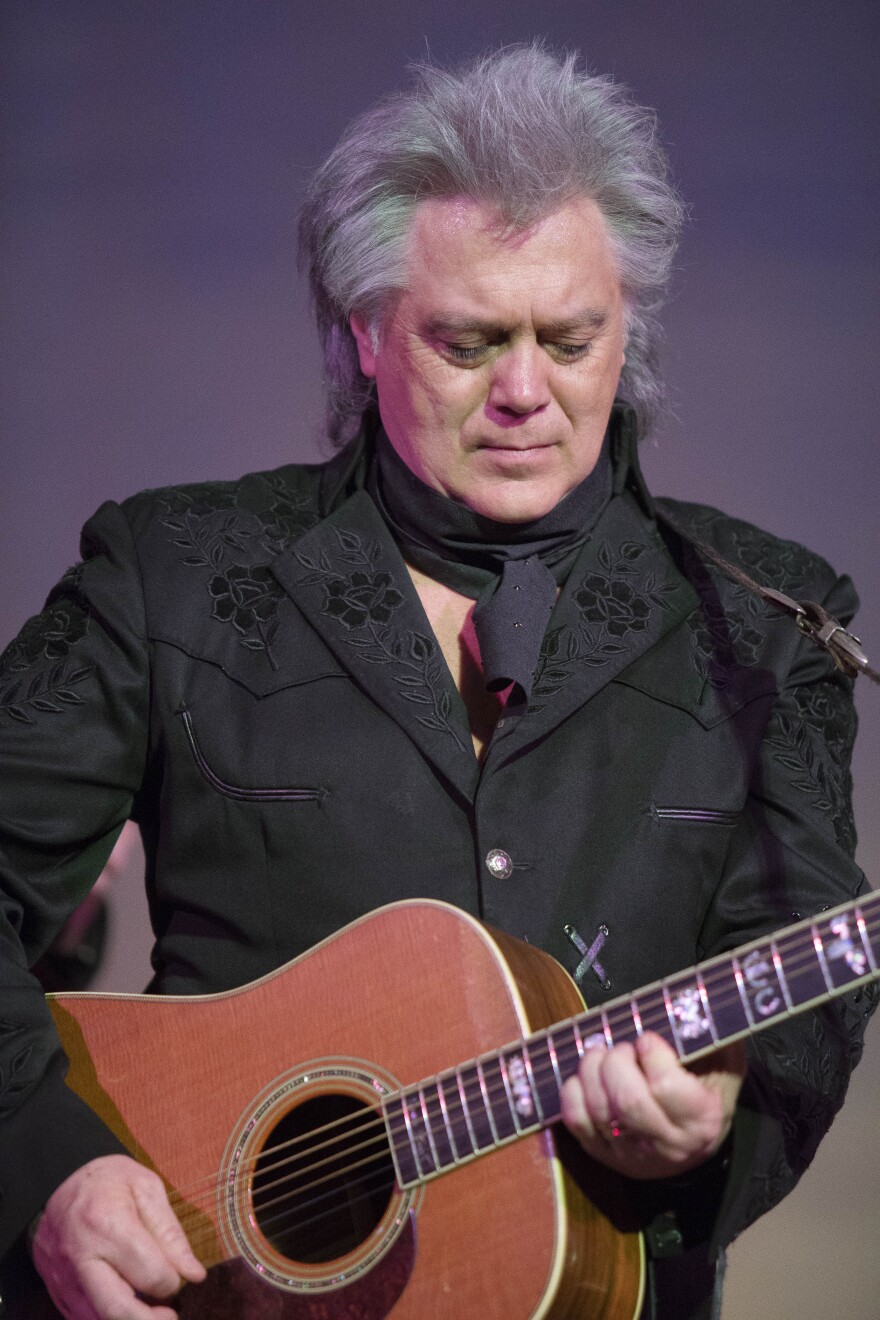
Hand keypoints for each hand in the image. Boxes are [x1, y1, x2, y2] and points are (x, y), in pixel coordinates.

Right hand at [31, 1154, 205, 1319]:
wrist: (54, 1185)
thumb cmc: (106, 1182)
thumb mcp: (145, 1187)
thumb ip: (170, 1232)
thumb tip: (194, 1273)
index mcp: (107, 1224)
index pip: (148, 1272)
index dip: (171, 1280)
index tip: (177, 1276)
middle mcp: (82, 1258)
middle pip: (117, 1310)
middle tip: (170, 1316)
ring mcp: (65, 1280)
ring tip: (151, 1311)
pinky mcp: (58, 1293)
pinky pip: (84, 1319)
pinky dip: (109, 1318)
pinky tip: (127, 1307)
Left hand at [560, 1032, 745, 1180]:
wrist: (692, 1143)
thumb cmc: (706, 1092)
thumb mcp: (724, 1065)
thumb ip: (711, 1038)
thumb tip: (691, 1000)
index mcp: (701, 1121)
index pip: (666, 1087)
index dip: (651, 1054)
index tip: (647, 1039)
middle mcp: (667, 1145)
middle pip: (628, 1101)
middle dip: (617, 1062)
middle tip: (623, 1048)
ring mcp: (631, 1153)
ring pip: (599, 1110)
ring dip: (592, 1070)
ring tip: (602, 1055)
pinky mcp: (602, 1153)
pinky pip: (576, 1121)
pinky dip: (573, 1091)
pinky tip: (587, 1077)